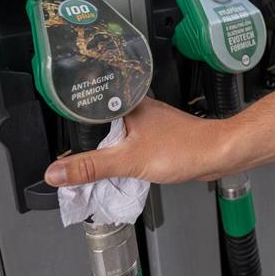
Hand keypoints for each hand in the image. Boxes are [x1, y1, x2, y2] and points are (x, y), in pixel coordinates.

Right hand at [43, 97, 231, 185]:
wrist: (219, 154)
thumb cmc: (184, 149)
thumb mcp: (128, 161)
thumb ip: (91, 167)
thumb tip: (55, 172)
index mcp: (126, 103)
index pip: (86, 110)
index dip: (69, 129)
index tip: (55, 148)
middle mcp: (136, 108)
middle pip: (99, 125)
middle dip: (85, 144)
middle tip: (67, 164)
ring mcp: (148, 122)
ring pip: (115, 136)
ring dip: (104, 152)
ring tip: (89, 168)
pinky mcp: (157, 136)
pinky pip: (130, 145)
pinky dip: (121, 157)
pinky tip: (118, 169)